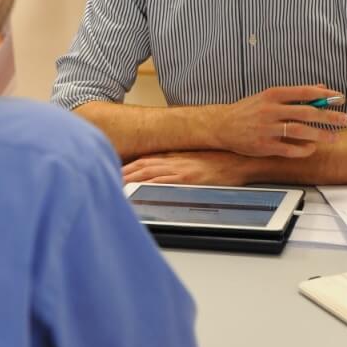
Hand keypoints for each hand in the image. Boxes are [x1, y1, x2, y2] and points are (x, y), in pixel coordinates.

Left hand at [123, 150, 257, 184]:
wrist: (240, 161)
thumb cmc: (222, 161)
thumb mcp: (196, 159)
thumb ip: (179, 163)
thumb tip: (163, 171)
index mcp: (175, 156)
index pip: (145, 159)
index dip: (128, 165)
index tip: (115, 171)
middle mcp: (174, 160)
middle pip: (142, 164)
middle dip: (123, 172)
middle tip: (106, 176)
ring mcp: (180, 169)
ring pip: (148, 172)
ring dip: (130, 178)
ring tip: (115, 184)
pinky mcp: (188, 178)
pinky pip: (164, 182)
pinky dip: (149, 185)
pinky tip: (139, 189)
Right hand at [212, 85, 346, 158]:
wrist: (222, 125)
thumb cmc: (248, 110)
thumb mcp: (268, 96)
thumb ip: (294, 94)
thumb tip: (320, 88)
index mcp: (273, 94)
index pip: (305, 92)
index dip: (325, 95)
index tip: (340, 98)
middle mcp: (270, 110)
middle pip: (306, 112)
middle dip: (328, 116)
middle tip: (345, 119)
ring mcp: (267, 128)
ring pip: (300, 131)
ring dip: (320, 134)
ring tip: (333, 137)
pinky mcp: (263, 146)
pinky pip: (289, 149)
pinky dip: (303, 149)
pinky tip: (312, 148)